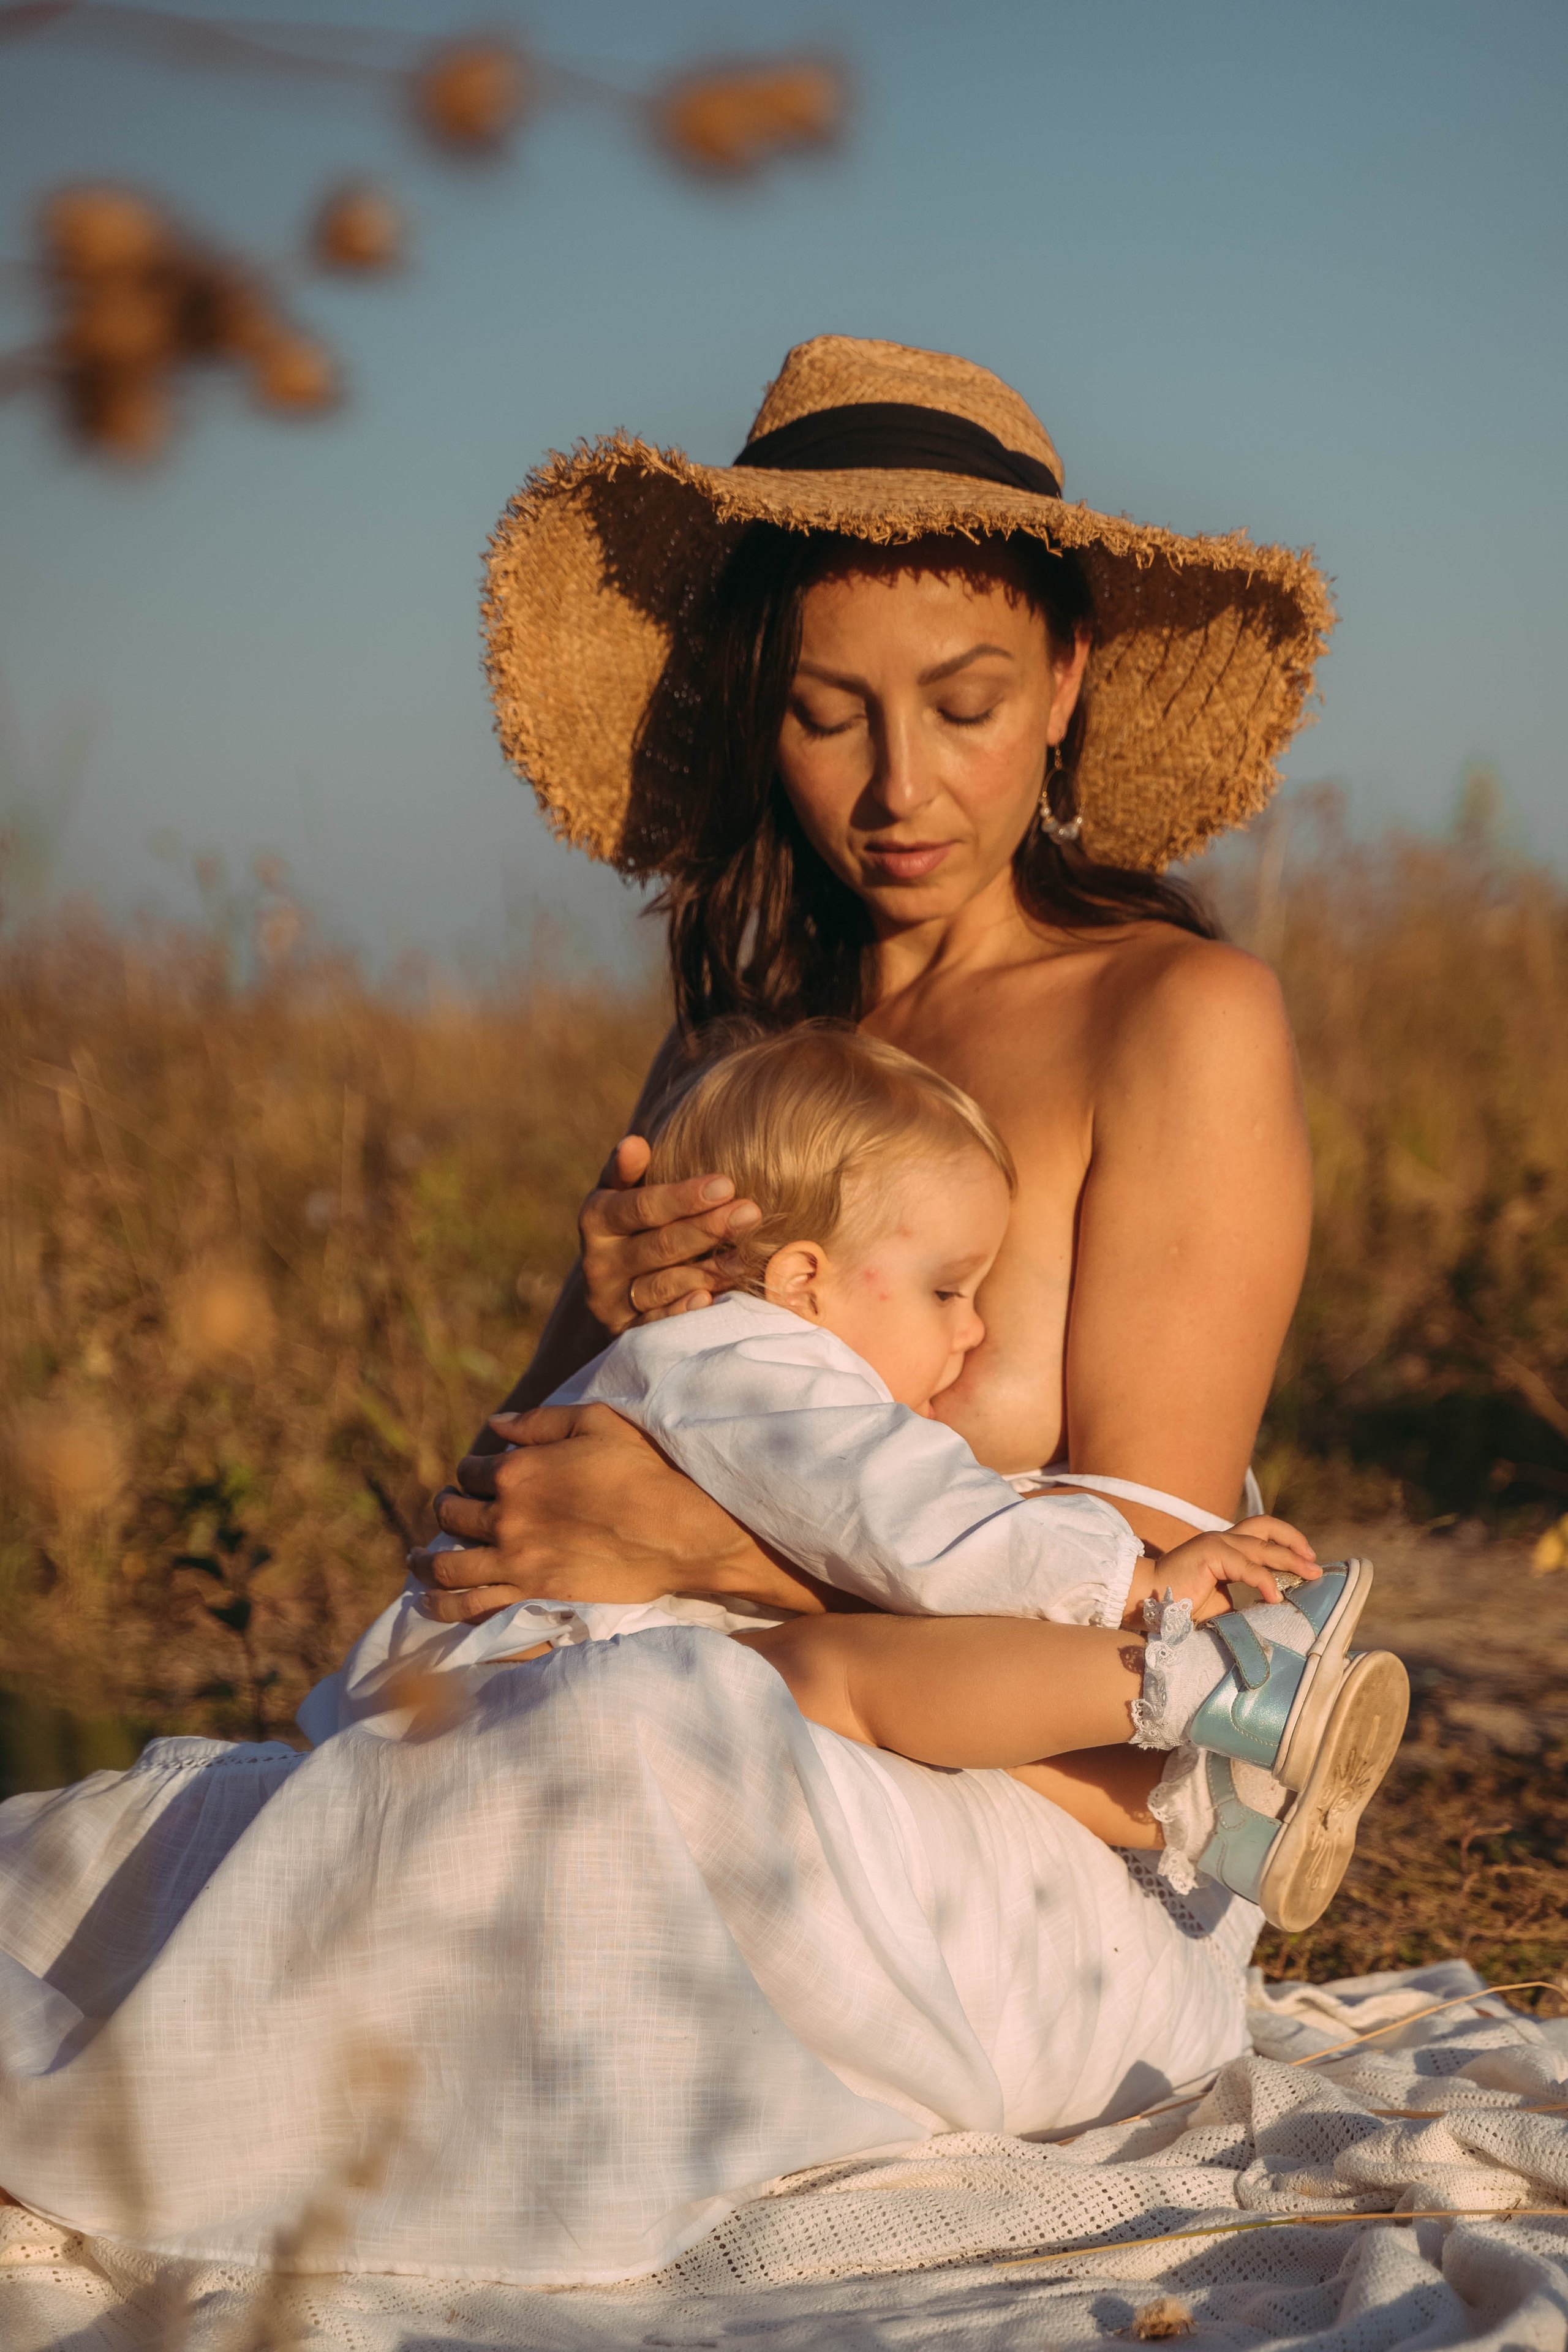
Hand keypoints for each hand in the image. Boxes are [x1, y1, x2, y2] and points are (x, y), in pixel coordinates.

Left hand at [408, 1401, 827, 1624]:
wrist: (679, 1529)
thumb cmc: (644, 1469)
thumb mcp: (596, 1422)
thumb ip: (539, 1421)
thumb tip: (495, 1424)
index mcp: (518, 1470)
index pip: (471, 1471)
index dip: (472, 1472)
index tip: (480, 1477)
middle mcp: (507, 1517)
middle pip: (454, 1516)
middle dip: (448, 1509)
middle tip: (449, 1511)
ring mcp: (516, 1561)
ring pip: (448, 1567)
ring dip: (426, 1562)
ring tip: (418, 1560)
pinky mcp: (532, 1595)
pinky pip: (472, 1607)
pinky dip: (444, 1607)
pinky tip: (432, 1603)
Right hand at [579, 1136, 761, 1332]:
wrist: (615, 1284)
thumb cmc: (632, 1224)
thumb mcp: (623, 1193)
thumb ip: (628, 1171)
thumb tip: (634, 1144)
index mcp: (596, 1219)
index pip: (639, 1207)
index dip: (682, 1197)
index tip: (726, 1185)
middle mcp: (597, 1263)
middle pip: (657, 1246)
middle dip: (706, 1229)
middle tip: (750, 1213)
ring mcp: (610, 1302)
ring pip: (661, 1286)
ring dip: (705, 1271)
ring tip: (744, 1257)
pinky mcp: (625, 1334)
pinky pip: (656, 1325)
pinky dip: (682, 1312)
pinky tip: (711, 1299)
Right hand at [1131, 1513, 1318, 1622]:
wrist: (1146, 1603)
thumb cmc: (1181, 1606)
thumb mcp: (1223, 1604)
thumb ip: (1246, 1601)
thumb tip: (1276, 1615)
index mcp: (1225, 1549)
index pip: (1262, 1533)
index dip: (1287, 1542)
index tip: (1308, 1560)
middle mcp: (1222, 1540)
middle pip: (1266, 1527)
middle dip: (1295, 1544)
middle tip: (1315, 1564)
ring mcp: (1216, 1543)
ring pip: (1261, 1545)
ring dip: (1289, 1558)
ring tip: (1310, 1574)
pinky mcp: (1209, 1553)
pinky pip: (1246, 1566)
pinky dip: (1264, 1581)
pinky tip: (1275, 1597)